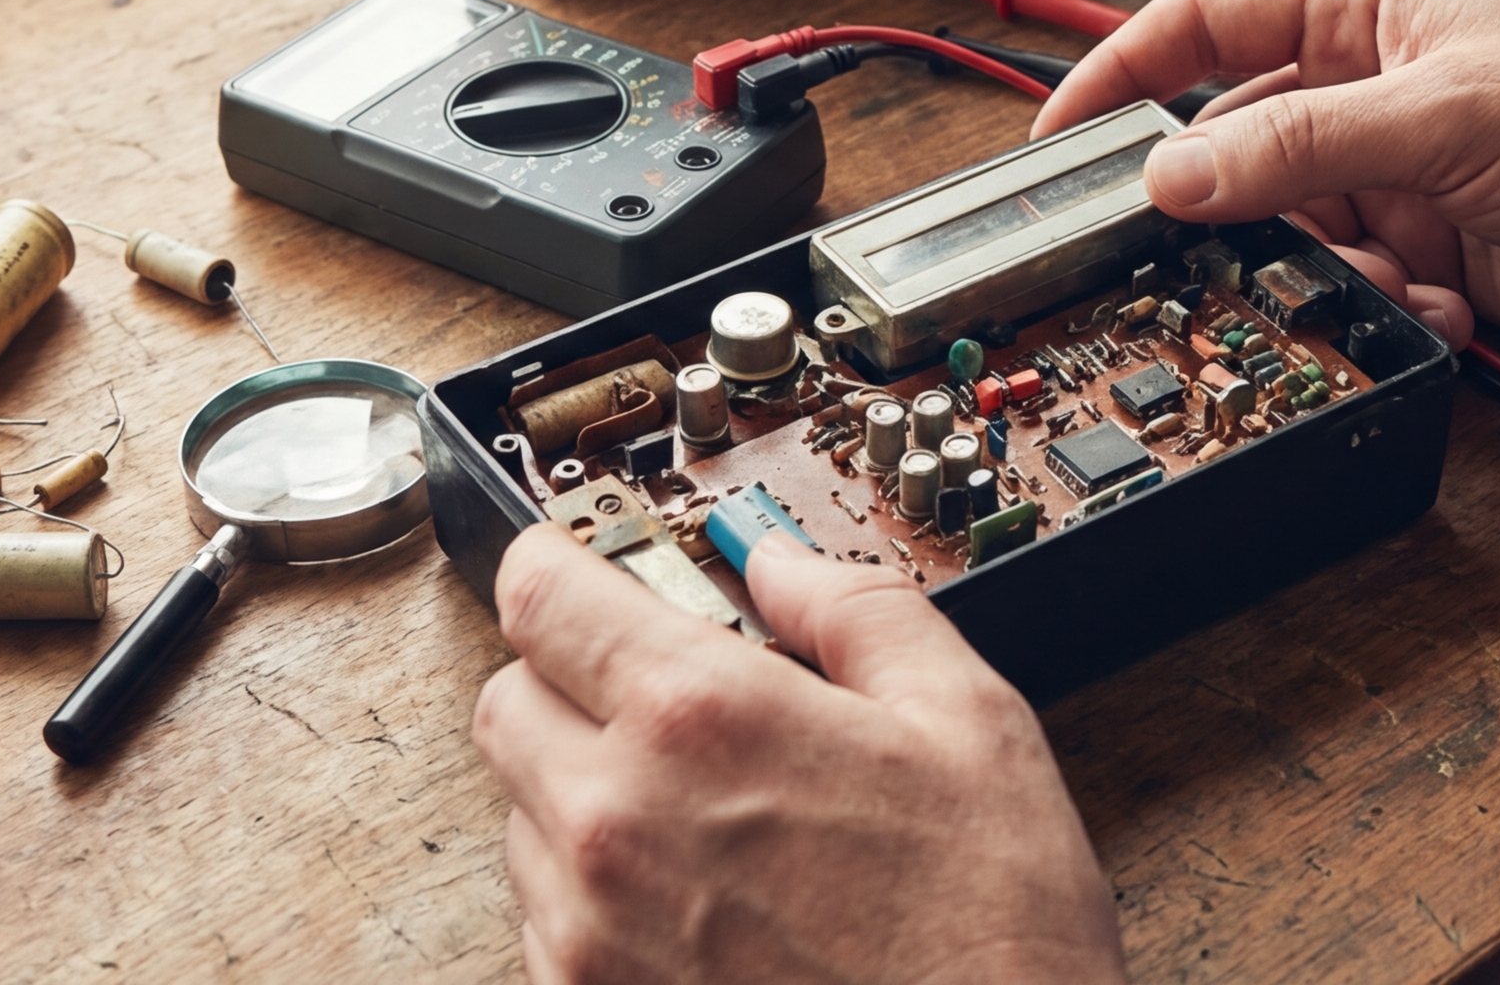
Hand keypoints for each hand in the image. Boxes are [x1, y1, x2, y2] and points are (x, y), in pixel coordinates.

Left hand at [473, 523, 1126, 984]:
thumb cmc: (992, 932)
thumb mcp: (968, 722)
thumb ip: (856, 610)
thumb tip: (782, 566)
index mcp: (700, 719)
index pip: (537, 591)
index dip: (563, 567)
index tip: (591, 575)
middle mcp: (614, 821)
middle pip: (508, 699)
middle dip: (575, 682)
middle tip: (668, 702)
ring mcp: (589, 931)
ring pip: (523, 815)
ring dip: (585, 795)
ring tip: (710, 824)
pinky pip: (546, 923)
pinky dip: (598, 899)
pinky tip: (704, 907)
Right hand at [1033, 0, 1499, 357]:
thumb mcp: (1445, 116)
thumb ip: (1298, 144)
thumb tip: (1174, 173)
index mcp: (1369, 8)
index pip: (1206, 22)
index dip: (1123, 72)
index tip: (1059, 134)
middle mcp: (1374, 87)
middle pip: (1238, 143)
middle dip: (1221, 204)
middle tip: (1184, 252)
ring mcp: (1402, 174)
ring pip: (1292, 230)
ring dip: (1315, 269)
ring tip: (1374, 280)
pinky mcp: (1434, 253)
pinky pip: (1356, 287)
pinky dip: (1380, 310)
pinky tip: (1440, 308)